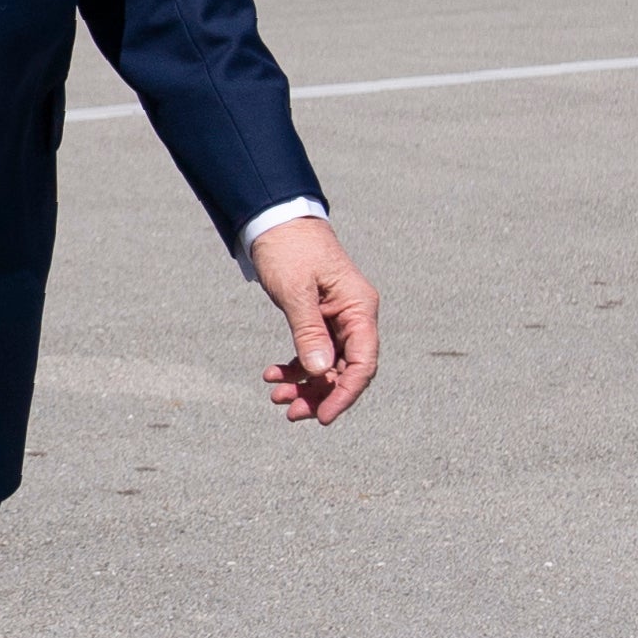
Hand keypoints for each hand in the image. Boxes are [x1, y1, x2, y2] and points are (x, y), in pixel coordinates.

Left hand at [247, 216, 380, 424]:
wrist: (276, 220)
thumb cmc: (289, 249)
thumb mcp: (296, 292)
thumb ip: (308, 332)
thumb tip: (319, 372)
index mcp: (359, 308)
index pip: (363, 363)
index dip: (345, 393)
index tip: (322, 416)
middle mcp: (355, 316)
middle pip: (346, 369)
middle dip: (320, 394)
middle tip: (290, 413)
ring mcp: (338, 319)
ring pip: (329, 365)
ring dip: (305, 385)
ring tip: (276, 397)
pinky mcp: (320, 319)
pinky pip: (314, 353)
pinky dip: (296, 367)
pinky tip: (273, 375)